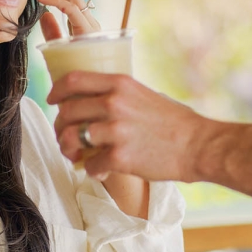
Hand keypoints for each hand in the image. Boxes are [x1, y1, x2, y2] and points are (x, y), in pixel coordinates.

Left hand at [48, 71, 204, 181]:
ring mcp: (115, 130)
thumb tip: (90, 102)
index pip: (73, 80)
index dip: (57, 91)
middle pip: (67, 111)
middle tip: (65, 138)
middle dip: (59, 127)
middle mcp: (114, 103)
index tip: (53, 101)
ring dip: (69, 150)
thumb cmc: (174, 121)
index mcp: (119, 84)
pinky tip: (102, 170)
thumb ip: (116, 94)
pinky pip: (90, 165)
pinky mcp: (119, 156)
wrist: (198, 145)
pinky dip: (93, 170)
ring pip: (71, 139)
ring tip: (76, 156)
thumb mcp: (143, 94)